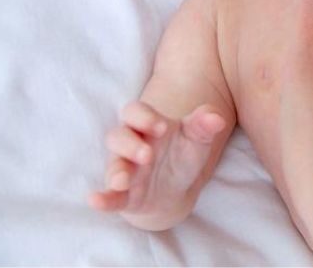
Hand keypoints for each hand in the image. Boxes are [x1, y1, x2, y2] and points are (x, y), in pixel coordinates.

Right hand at [88, 101, 226, 229]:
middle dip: (130, 144)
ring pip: (114, 166)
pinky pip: (110, 197)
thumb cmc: (182, 155)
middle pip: (119, 137)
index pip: (134, 112)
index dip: (144, 117)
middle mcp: (131, 146)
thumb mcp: (197, 138)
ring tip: (123, 180)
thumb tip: (216, 118)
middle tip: (148, 154)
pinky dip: (103, 199)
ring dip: (117, 171)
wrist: (177, 190)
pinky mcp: (124, 197)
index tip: (163, 127)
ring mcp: (125, 170)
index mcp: (148, 126)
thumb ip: (204, 125)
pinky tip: (96, 200)